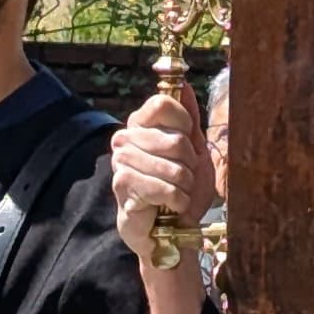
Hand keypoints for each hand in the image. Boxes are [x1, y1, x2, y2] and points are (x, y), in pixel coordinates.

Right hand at [111, 91, 217, 276]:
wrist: (169, 229)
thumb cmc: (180, 187)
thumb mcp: (193, 149)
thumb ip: (188, 117)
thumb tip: (184, 84)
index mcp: (141, 123)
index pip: (162, 103)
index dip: (184, 122)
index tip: (189, 143)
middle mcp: (126, 137)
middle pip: (174, 138)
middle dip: (190, 163)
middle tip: (186, 176)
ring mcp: (121, 160)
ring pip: (170, 165)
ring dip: (184, 184)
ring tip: (181, 192)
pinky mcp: (122, 184)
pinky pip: (160, 186)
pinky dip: (176, 198)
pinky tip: (174, 204)